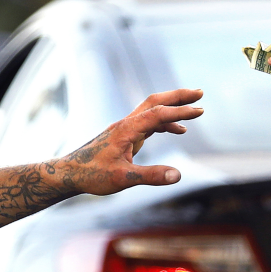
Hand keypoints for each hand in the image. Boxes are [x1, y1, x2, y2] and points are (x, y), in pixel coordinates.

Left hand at [69, 88, 204, 194]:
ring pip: (152, 110)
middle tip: (201, 92)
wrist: (70, 173)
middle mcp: (126, 124)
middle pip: (155, 101)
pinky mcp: (124, 135)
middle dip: (178, 96)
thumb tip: (178, 175)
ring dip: (173, 108)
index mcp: (126, 129)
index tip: (200, 110)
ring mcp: (125, 128)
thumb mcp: (123, 179)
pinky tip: (178, 131)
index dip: (179, 112)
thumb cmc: (92, 175)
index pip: (157, 114)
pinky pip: (149, 123)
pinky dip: (165, 123)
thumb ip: (151, 176)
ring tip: (196, 110)